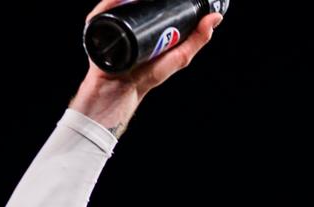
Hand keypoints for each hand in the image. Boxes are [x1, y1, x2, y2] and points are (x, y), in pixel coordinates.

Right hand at [72, 1, 221, 131]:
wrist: (122, 90)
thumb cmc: (148, 75)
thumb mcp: (179, 55)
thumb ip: (197, 38)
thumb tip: (216, 17)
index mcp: (146, 21)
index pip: (149, 1)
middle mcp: (127, 17)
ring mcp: (111, 19)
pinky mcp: (97, 25)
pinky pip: (104, 8)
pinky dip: (112, 2)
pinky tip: (125, 0)